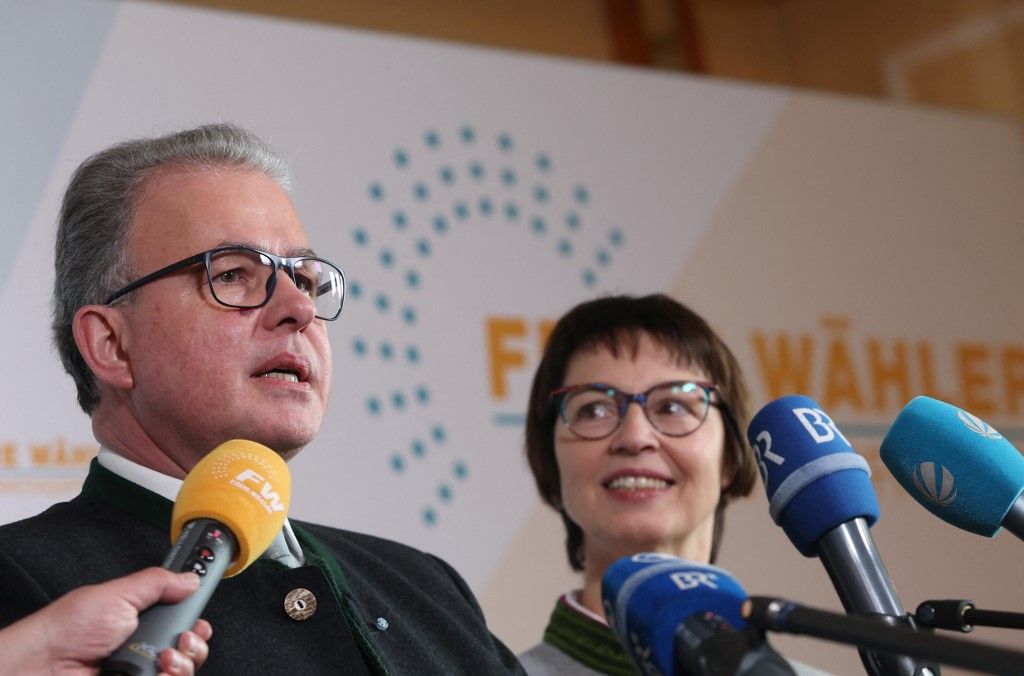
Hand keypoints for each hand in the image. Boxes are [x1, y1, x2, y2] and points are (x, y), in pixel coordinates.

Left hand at [0, 567, 211, 674]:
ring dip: (182, 663)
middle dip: (194, 644)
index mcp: (141, 620)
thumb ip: (157, 582)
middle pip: (190, 650)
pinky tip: (157, 673)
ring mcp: (139, 671)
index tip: (197, 622)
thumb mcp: (117, 594)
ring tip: (164, 660)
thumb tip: (189, 578)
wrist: (46, 664)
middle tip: (181, 640)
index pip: (182, 622)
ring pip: (183, 671)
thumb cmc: (69, 628)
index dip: (195, 623)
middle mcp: (143, 648)